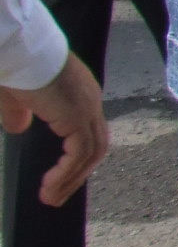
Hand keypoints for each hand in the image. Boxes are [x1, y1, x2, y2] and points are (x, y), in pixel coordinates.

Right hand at [0, 52, 108, 205]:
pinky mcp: (77, 116)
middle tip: (55, 195)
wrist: (17, 48)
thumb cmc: (14, 65)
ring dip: (71, 179)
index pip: (87, 131)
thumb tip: (17, 128)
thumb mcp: (15, 95)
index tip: (58, 177)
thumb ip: (19, 112)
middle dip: (76, 174)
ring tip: (50, 198)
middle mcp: (90, 100)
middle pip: (94, 146)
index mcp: (80, 94)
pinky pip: (79, 153)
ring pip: (90, 153)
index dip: (75, 157)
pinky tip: (50, 186)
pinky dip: (67, 173)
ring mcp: (87, 107)